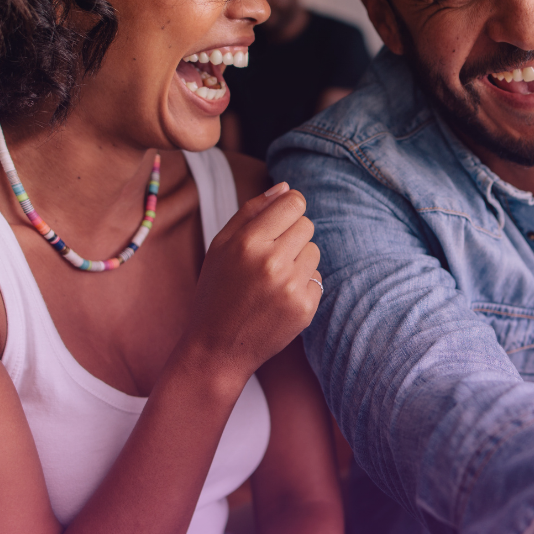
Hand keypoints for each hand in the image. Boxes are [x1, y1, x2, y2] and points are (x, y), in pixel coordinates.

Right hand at [182, 183, 322, 379]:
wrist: (217, 346)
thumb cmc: (217, 290)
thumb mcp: (221, 245)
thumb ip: (252, 210)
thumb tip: (287, 187)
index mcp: (247, 242)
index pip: (294, 203)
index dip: (289, 208)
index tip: (281, 219)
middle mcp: (271, 262)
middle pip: (307, 225)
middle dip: (292, 234)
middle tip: (269, 255)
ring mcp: (291, 287)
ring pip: (314, 251)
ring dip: (298, 260)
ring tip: (272, 278)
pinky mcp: (305, 308)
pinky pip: (317, 278)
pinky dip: (302, 285)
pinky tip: (278, 298)